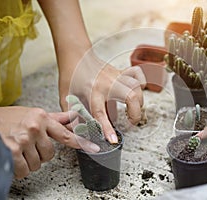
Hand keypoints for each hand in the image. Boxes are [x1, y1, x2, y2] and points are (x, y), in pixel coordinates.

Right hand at [0, 106, 98, 178]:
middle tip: (30, 146)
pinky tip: (14, 157)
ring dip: (29, 161)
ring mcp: (23, 140)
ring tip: (20, 149)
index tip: (94, 148)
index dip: (81, 143)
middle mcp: (35, 128)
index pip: (66, 134)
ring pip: (38, 163)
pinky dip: (19, 168)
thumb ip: (55, 118)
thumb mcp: (33, 114)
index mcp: (42, 118)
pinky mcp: (12, 152)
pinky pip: (24, 170)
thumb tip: (74, 117)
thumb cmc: (10, 118)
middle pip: (50, 154)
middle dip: (41, 153)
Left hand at [38, 0, 145, 143]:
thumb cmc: (70, 76)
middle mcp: (107, 83)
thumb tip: (78, 131)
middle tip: (131, 122)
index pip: (102, 113)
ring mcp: (116, 76)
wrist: (75, 55)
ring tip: (133, 110)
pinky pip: (137, 76)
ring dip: (139, 101)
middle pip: (131, 97)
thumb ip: (72, 116)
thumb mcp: (66, 98)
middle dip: (135, 113)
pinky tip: (137, 91)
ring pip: (137, 87)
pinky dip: (140, 84)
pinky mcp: (120, 72)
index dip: (108, 128)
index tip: (113, 140)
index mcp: (92, 91)